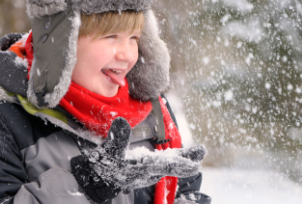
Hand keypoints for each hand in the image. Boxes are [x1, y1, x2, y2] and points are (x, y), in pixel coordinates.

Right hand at [71, 117, 205, 201]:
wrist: (99, 179)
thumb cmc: (104, 165)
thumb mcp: (108, 151)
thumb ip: (116, 138)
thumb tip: (121, 121)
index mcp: (142, 167)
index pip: (164, 166)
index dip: (179, 164)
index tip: (194, 163)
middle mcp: (149, 171)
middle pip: (172, 167)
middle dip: (188, 161)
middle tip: (202, 153)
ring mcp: (150, 171)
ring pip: (170, 166)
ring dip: (185, 160)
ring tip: (199, 153)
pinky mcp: (148, 169)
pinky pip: (166, 165)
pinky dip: (176, 161)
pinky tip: (184, 157)